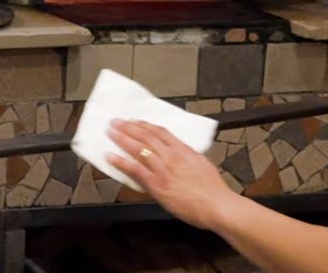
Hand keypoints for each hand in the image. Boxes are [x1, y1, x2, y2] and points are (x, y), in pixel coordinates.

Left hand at [107, 120, 237, 230]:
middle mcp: (172, 156)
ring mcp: (163, 169)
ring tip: (110, 132)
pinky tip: (110, 156)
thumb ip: (187, 156)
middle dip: (129, 127)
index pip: (160, 132)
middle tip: (116, 122)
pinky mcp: (157, 184)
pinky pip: (134, 169)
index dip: (145, 125)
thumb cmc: (213, 190)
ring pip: (138, 149)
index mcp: (184, 150)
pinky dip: (120, 161)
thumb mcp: (202, 164)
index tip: (134, 121)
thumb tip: (177, 152)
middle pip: (146, 136)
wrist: (218, 206)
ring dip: (122, 139)